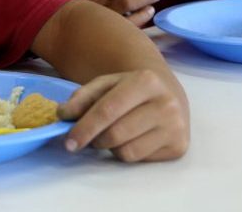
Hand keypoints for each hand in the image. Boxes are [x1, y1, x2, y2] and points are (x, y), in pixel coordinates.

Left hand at [57, 70, 188, 162]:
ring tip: (112, 134)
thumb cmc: (132, 90)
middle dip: (94, 140)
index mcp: (146, 81)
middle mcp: (166, 103)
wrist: (170, 95)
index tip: (68, 141)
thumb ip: (82, 97)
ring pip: (126, 151)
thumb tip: (64, 114)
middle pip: (115, 134)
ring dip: (110, 147)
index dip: (85, 127)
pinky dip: (126, 152)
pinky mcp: (178, 146)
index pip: (108, 110)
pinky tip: (130, 139)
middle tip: (85, 140)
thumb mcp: (107, 84)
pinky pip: (138, 160)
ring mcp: (175, 127)